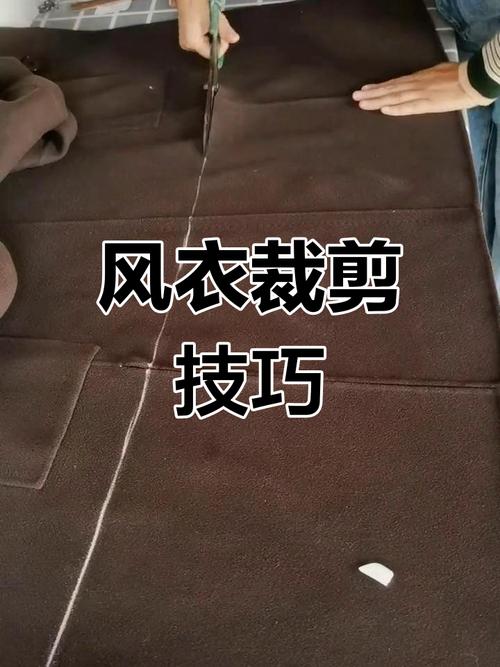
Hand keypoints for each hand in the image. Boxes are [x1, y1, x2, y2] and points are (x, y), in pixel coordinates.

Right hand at [175, 0, 239, 59]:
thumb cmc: (197, 2)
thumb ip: (225, 31)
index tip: (222, 31)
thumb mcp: (215, 17)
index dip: (221, 44)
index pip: (213, 54)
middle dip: (217, 38)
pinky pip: (201, 39)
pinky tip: (205, 21)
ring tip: (210, 20)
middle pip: (210, 49)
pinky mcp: (186, 36)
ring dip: (213, 34)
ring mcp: (186, 41)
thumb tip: (235, 39)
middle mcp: (187, 45)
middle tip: (216, 23)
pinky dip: (207, 31)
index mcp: (193, 43)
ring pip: (207, 43)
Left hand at [352, 62, 492, 115]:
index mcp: (418, 78)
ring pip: (395, 98)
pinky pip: (409, 107)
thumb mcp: (436, 73)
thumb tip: (416, 83)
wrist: (472, 79)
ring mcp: (421, 94)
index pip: (394, 83)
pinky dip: (396, 108)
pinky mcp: (428, 104)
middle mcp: (416, 85)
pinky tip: (384, 109)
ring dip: (378, 101)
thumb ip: (424, 80)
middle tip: (354, 97)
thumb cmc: (457, 75)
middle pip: (390, 90)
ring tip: (362, 103)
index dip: (379, 87)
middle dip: (372, 94)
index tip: (364, 89)